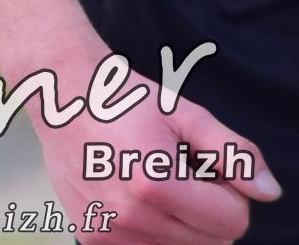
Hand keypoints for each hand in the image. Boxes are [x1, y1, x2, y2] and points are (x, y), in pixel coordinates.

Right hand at [22, 30, 281, 242]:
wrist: (60, 96)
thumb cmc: (124, 100)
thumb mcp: (185, 113)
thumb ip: (233, 152)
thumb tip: (267, 191)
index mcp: (155, 184)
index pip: (233, 222)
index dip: (228, 193)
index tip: (202, 166)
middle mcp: (129, 215)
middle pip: (211, 242)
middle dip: (207, 211)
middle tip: (177, 172)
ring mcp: (109, 231)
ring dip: (180, 223)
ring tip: (153, 183)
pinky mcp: (93, 237)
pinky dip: (152, 230)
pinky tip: (132, 196)